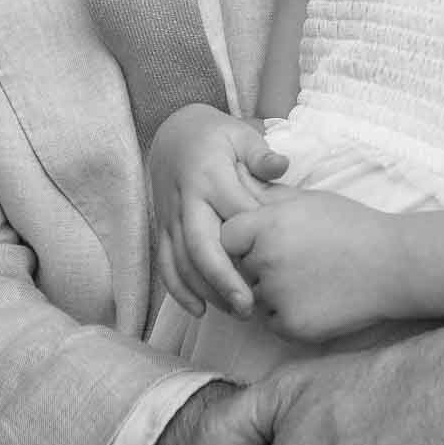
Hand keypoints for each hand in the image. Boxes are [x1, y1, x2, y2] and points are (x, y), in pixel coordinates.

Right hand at [148, 104, 287, 317]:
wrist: (173, 133)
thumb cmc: (216, 136)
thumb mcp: (240, 134)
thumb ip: (261, 153)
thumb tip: (281, 166)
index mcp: (209, 175)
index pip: (234, 213)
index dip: (255, 239)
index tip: (278, 263)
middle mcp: (186, 199)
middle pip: (200, 246)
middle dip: (223, 280)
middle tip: (249, 307)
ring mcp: (170, 216)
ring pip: (181, 262)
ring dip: (206, 291)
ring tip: (236, 312)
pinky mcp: (162, 228)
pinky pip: (165, 264)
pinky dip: (179, 290)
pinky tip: (200, 310)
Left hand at [223, 189, 397, 341]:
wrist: (392, 265)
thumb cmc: (351, 226)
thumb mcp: (308, 200)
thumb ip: (267, 196)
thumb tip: (236, 184)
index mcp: (267, 226)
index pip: (228, 238)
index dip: (245, 240)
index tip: (268, 240)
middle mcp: (266, 261)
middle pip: (242, 268)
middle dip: (260, 265)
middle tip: (299, 260)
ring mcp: (277, 296)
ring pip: (257, 296)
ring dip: (273, 292)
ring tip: (312, 278)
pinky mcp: (291, 326)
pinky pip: (272, 322)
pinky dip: (287, 314)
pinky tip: (316, 298)